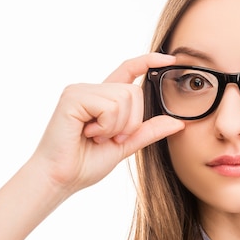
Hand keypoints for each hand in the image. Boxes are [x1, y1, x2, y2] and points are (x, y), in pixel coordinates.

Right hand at [30, 53, 183, 193]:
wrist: (61, 179)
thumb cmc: (85, 163)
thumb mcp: (125, 145)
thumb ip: (148, 131)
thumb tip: (178, 122)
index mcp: (104, 99)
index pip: (129, 70)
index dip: (149, 61)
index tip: (170, 60)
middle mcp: (92, 89)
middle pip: (134, 91)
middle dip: (131, 122)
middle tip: (109, 138)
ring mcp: (81, 90)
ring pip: (124, 98)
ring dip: (117, 126)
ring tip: (96, 137)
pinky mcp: (73, 97)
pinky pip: (109, 106)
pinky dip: (106, 126)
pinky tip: (88, 133)